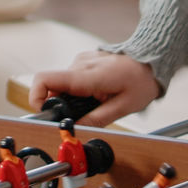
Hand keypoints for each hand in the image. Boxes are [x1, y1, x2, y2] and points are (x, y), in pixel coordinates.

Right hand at [30, 51, 160, 127]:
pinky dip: (78, 89)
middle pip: (53, 86)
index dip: (36, 98)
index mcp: (87, 75)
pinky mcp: (84, 60)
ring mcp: (81, 60)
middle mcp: (80, 64)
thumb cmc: (141, 80)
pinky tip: (97, 93)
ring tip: (96, 102)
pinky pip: (72, 78)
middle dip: (61, 104)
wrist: (151, 59)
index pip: (45, 79)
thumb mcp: (123, 107)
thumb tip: (76, 127)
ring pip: (63, 83)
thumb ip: (97, 118)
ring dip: (72, 98)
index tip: (44, 113)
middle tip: (82, 114)